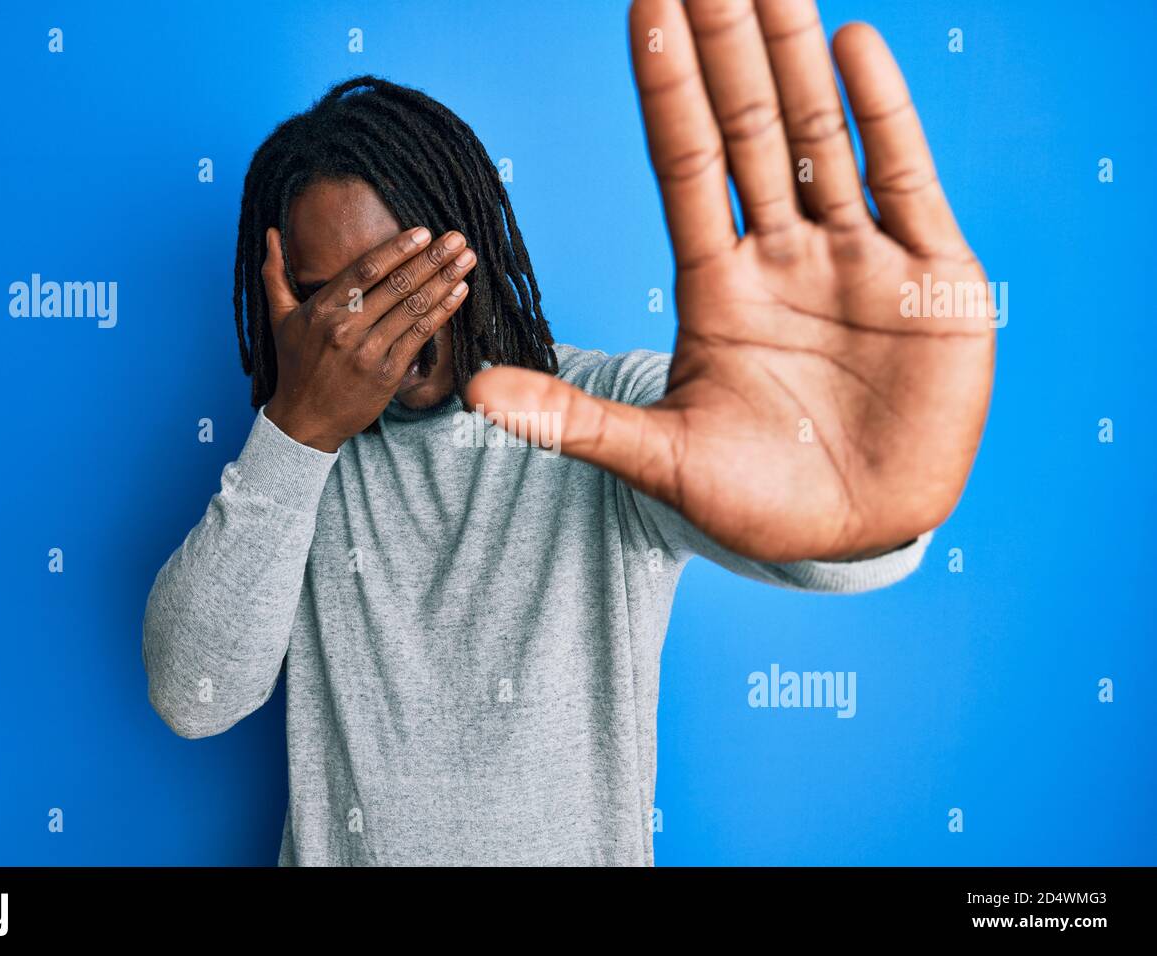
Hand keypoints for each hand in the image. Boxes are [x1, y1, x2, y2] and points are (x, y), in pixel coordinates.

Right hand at [262, 226, 476, 451]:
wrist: (304, 420)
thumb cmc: (295, 366)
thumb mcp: (279, 319)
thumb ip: (275, 275)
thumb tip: (269, 232)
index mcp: (322, 310)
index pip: (365, 270)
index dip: (397, 249)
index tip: (423, 232)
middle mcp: (345, 328)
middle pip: (396, 285)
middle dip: (431, 258)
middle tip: (457, 238)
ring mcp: (367, 352)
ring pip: (412, 308)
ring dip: (444, 281)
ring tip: (466, 260)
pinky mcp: (386, 374)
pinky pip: (419, 337)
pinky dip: (441, 313)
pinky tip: (459, 294)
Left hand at [467, 0, 994, 562]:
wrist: (860, 536)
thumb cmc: (760, 502)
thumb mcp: (663, 461)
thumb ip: (576, 421)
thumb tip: (474, 393)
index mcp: (716, 289)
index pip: (683, 164)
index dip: (666, 87)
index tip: (645, 4)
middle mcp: (782, 256)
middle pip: (749, 128)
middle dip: (726, 44)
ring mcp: (856, 260)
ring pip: (824, 135)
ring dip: (798, 56)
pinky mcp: (931, 279)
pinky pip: (904, 179)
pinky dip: (883, 115)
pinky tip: (854, 47)